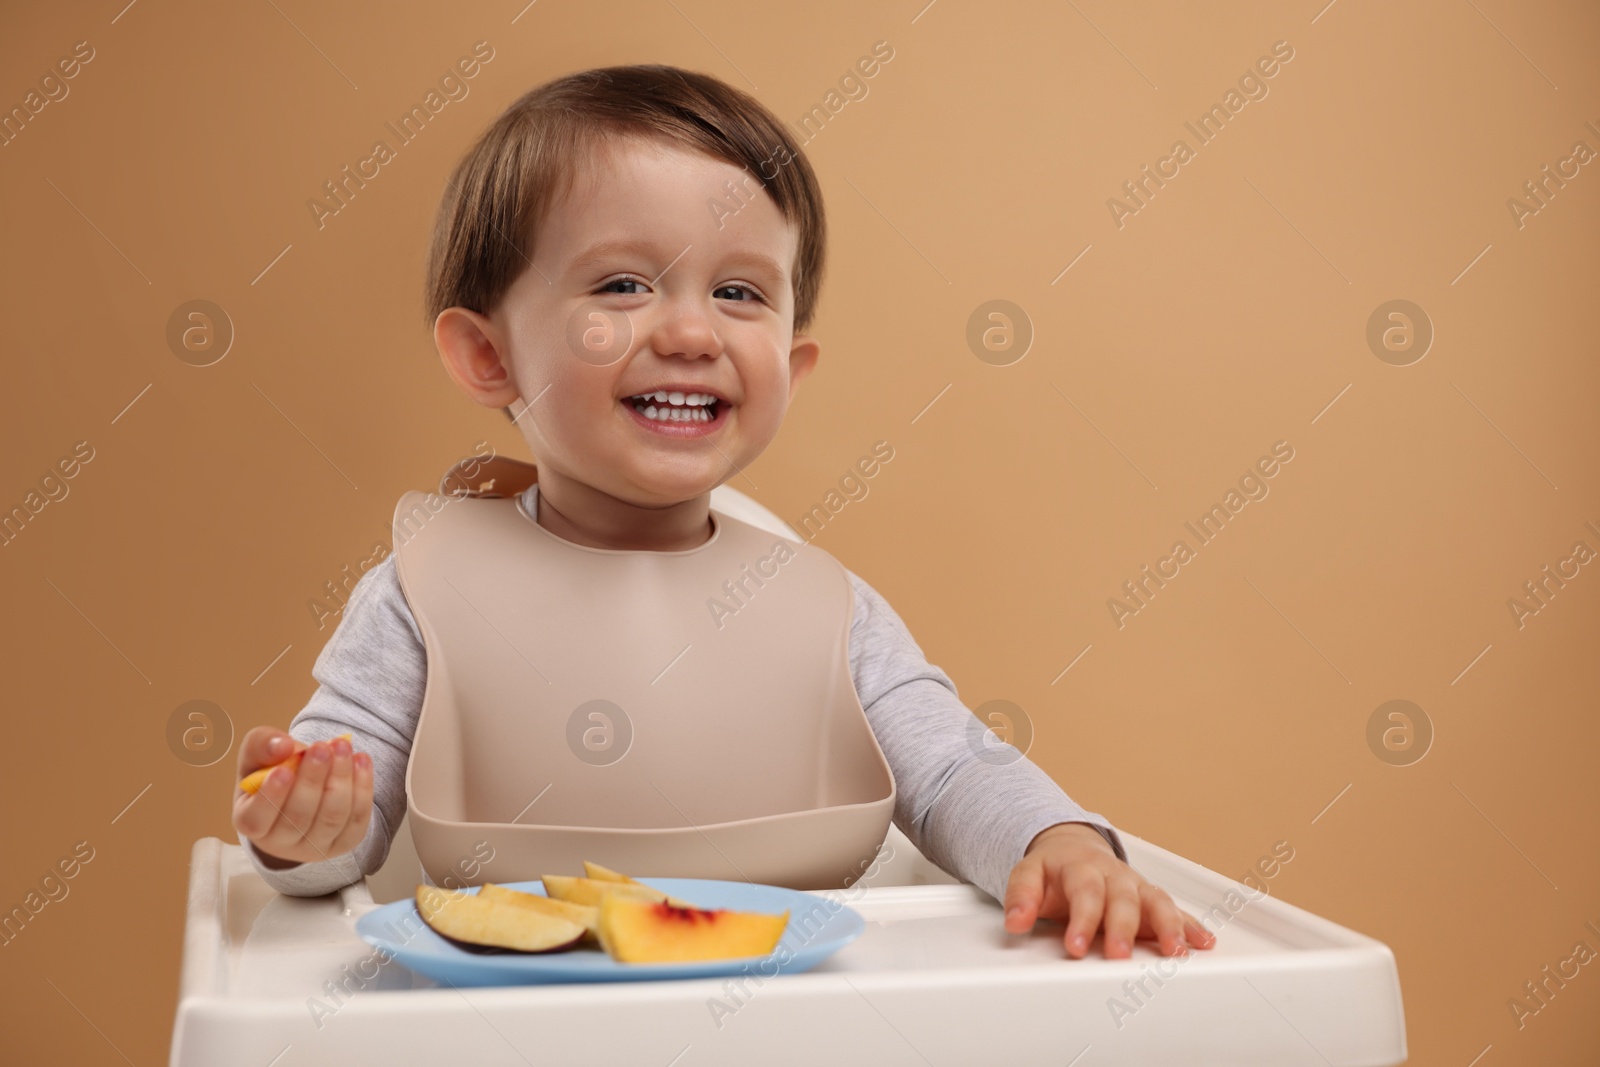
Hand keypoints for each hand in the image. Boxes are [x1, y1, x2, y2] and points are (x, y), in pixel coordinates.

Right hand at [231, 727, 373, 866]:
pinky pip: (357, 818)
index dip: (270, 798)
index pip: (256, 819)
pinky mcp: (344, 841)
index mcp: (250, 822)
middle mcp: (280, 842)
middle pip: (298, 817)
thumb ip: (262, 744)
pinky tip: (361, 759)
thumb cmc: (273, 771)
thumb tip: (283, 746)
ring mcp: (314, 847)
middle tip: (321, 747)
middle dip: (312, 779)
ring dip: (341, 779)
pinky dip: (362, 787)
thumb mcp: (257, 754)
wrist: (301, 787)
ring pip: (331, 818)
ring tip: (342, 745)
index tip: (283, 770)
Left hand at [1001, 822, 1216, 958]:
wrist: (1072, 849)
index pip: (1085, 891)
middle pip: (1124, 898)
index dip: (1083, 920)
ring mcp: (1136, 886)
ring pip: (1156, 901)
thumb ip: (1020, 896)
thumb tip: (1014, 921)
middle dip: (1124, 928)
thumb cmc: (1053, 870)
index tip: (1076, 948)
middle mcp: (1114, 875)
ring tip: (1175, 951)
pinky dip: (1190, 925)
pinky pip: (1175, 909)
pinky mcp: (1151, 898)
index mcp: (1082, 867)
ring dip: (1168, 926)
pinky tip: (1202, 942)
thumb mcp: (1028, 875)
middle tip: (1119, 956)